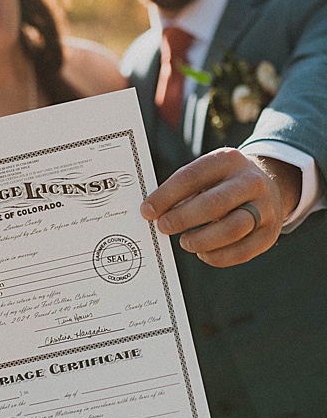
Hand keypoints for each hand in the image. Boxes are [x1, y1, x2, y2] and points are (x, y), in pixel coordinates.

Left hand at [141, 148, 291, 266]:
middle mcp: (251, 182)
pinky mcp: (270, 233)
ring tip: (186, 242)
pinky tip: (204, 253)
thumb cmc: (221, 184)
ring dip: (202, 240)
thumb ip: (180, 190)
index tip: (147, 211)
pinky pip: (243, 251)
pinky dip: (218, 257)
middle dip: (183, 218)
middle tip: (163, 227)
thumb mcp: (205, 174)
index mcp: (228, 161)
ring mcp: (265, 207)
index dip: (166, 196)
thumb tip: (151, 213)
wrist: (269, 186)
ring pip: (232, 229)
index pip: (192, 177)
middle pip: (214, 204)